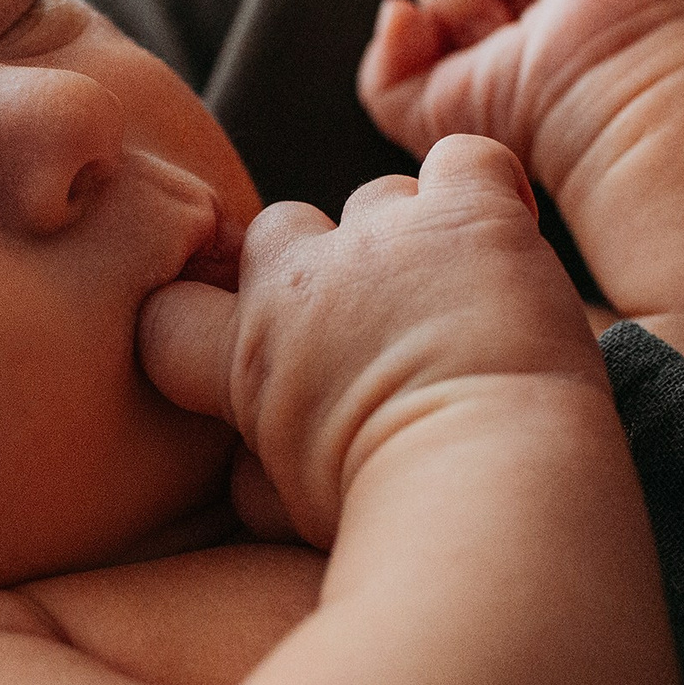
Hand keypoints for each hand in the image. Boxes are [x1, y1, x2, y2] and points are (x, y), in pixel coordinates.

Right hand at [138, 136, 602, 548]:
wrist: (482, 492)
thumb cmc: (392, 522)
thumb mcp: (289, 514)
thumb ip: (256, 476)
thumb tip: (249, 475)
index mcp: (248, 357)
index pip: (173, 309)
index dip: (212, 319)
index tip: (264, 348)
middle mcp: (299, 282)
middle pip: (280, 231)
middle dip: (320, 269)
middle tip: (381, 328)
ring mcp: (381, 241)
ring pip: (377, 200)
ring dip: (412, 239)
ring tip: (462, 303)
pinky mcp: (465, 215)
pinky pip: (465, 162)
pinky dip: (487, 191)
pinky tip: (510, 239)